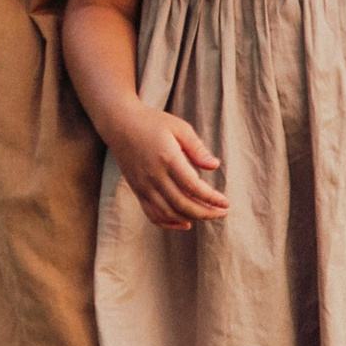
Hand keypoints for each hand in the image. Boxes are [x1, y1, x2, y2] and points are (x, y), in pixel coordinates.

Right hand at [114, 108, 226, 230]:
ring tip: (207, 215)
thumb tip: (215, 166)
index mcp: (167, 158)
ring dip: (190, 218)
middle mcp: (154, 175)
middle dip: (205, 213)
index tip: (225, 203)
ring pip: (168, 212)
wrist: (120, 124)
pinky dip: (169, 223)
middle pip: (182, 204)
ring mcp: (143, 185)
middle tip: (222, 213)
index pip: (193, 187)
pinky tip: (185, 223)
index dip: (211, 199)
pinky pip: (152, 214)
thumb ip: (197, 148)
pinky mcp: (137, 190)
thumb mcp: (179, 128)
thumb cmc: (153, 122)